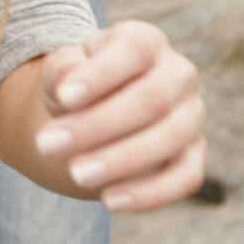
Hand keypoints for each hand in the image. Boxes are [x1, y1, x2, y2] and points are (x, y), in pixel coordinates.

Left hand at [14, 21, 203, 211]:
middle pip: (151, 99)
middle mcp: (178, 74)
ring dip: (120, 159)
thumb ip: (62, 71)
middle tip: (48, 145)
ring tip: (75, 174)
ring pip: (169, 138)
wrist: (95, 113)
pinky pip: (185, 178)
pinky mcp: (194, 156)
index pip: (133, 50)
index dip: (99, 75)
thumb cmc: (78, 86)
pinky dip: (150, 193)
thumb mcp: (62, 72)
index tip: (62, 97)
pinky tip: (110, 201)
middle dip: (97, 125)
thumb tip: (67, 85)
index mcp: (146, 41)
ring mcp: (192, 116)